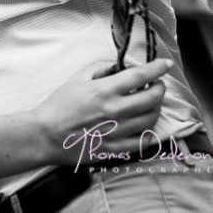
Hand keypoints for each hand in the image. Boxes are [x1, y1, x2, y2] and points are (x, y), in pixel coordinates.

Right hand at [32, 59, 171, 166]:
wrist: (46, 135)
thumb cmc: (59, 105)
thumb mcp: (76, 78)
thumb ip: (100, 67)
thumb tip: (120, 66)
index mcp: (104, 91)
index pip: (140, 76)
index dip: (157, 68)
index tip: (165, 64)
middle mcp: (115, 110)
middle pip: (153, 98)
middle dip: (160, 88)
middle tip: (157, 85)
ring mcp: (118, 131)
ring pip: (152, 119)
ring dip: (156, 108)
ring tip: (149, 104)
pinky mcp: (117, 148)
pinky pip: (144, 141)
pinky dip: (150, 132)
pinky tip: (145, 125)